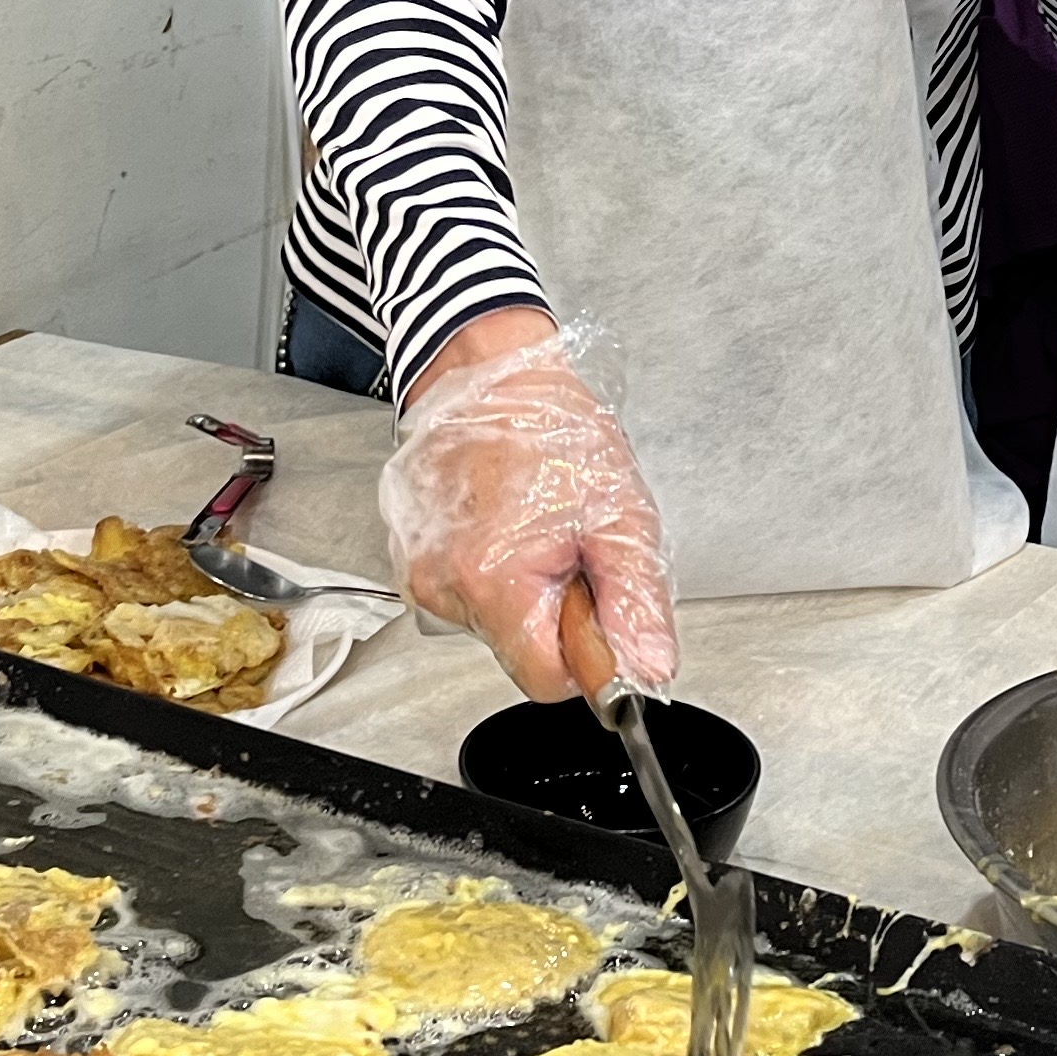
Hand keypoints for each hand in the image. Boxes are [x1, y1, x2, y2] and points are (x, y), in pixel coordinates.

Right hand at [380, 310, 677, 699]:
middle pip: (519, 650)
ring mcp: (420, 573)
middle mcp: (445, 587)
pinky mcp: (409, 559)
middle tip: (564, 548)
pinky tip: (502, 522)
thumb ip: (636, 601)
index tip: (595, 612)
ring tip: (532, 526)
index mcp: (495, 582)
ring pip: (492, 623)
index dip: (584, 655)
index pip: (547, 681)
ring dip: (521, 590)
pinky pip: (463, 593)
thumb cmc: (553, 429)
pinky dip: (489, 569)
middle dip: (552, 614)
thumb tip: (647, 671)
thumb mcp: (620, 514)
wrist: (493, 374)